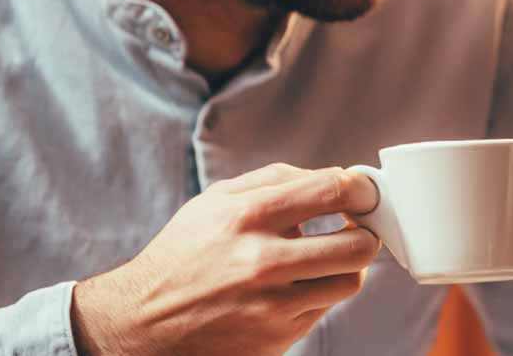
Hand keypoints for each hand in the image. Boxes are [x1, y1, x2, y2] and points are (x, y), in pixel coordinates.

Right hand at [72, 163, 382, 355]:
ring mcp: (273, 305)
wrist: (145, 321)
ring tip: (328, 257)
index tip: (363, 193)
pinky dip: (319, 293)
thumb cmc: (185, 253)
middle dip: (367, 232)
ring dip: (347, 266)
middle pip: (358, 245)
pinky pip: (324, 308)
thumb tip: (333, 176)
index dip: (361, 189)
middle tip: (358, 227)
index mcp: (248, 216)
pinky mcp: (277, 337)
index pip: (333, 191)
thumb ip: (274, 180)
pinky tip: (296, 284)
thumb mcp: (216, 201)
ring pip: (350, 281)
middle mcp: (263, 261)